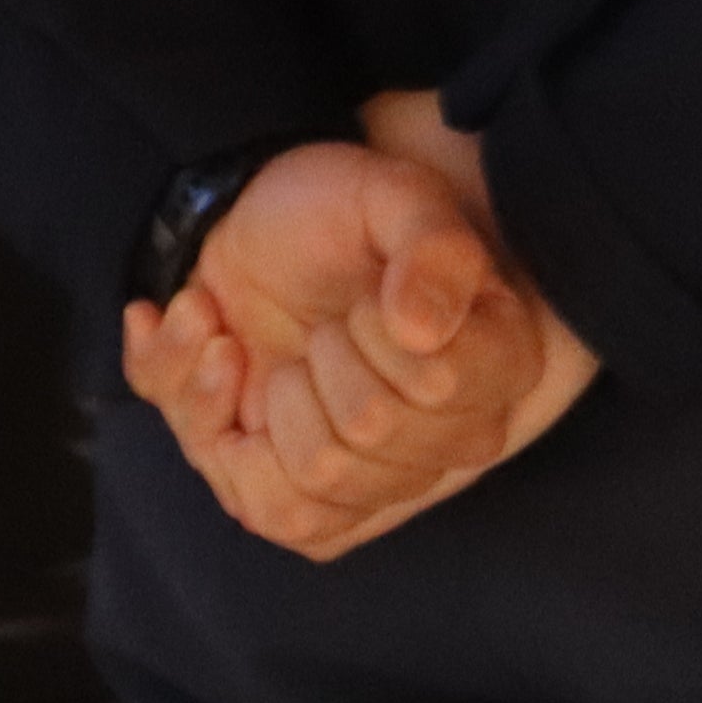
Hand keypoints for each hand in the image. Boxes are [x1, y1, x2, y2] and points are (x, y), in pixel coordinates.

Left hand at [114, 96, 597, 563]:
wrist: (268, 230)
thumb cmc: (342, 215)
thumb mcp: (392, 196)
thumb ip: (430, 248)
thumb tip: (421, 330)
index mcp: (496, 365)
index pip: (432, 385)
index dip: (376, 332)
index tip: (364, 296)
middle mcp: (449, 440)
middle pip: (362, 442)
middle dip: (315, 359)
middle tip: (318, 321)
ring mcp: (372, 479)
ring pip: (308, 490)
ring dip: (254, 397)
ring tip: (248, 341)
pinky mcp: (300, 497)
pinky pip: (255, 506)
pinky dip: (204, 415)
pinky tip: (214, 350)